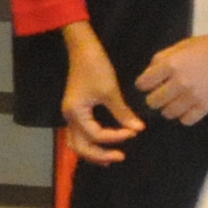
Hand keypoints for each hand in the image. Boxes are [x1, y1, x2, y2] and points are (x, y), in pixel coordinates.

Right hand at [59, 23, 142, 165]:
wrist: (83, 49)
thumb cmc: (95, 67)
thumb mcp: (110, 90)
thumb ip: (122, 113)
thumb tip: (138, 129)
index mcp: (76, 113)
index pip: (95, 135)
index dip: (115, 136)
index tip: (134, 132)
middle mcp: (69, 117)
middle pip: (80, 146)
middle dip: (100, 154)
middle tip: (121, 157)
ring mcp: (71, 115)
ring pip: (77, 143)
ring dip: (92, 153)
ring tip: (110, 158)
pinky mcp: (76, 111)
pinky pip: (80, 134)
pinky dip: (90, 143)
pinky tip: (104, 145)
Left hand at [136, 34, 207, 127]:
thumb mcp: (182, 45)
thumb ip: (163, 57)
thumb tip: (149, 71)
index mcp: (171, 65)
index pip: (143, 83)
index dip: (144, 84)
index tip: (148, 84)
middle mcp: (179, 82)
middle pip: (153, 101)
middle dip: (154, 98)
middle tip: (161, 94)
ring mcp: (192, 96)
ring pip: (168, 113)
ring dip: (168, 108)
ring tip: (175, 101)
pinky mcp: (205, 106)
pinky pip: (186, 120)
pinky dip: (184, 116)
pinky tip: (187, 108)